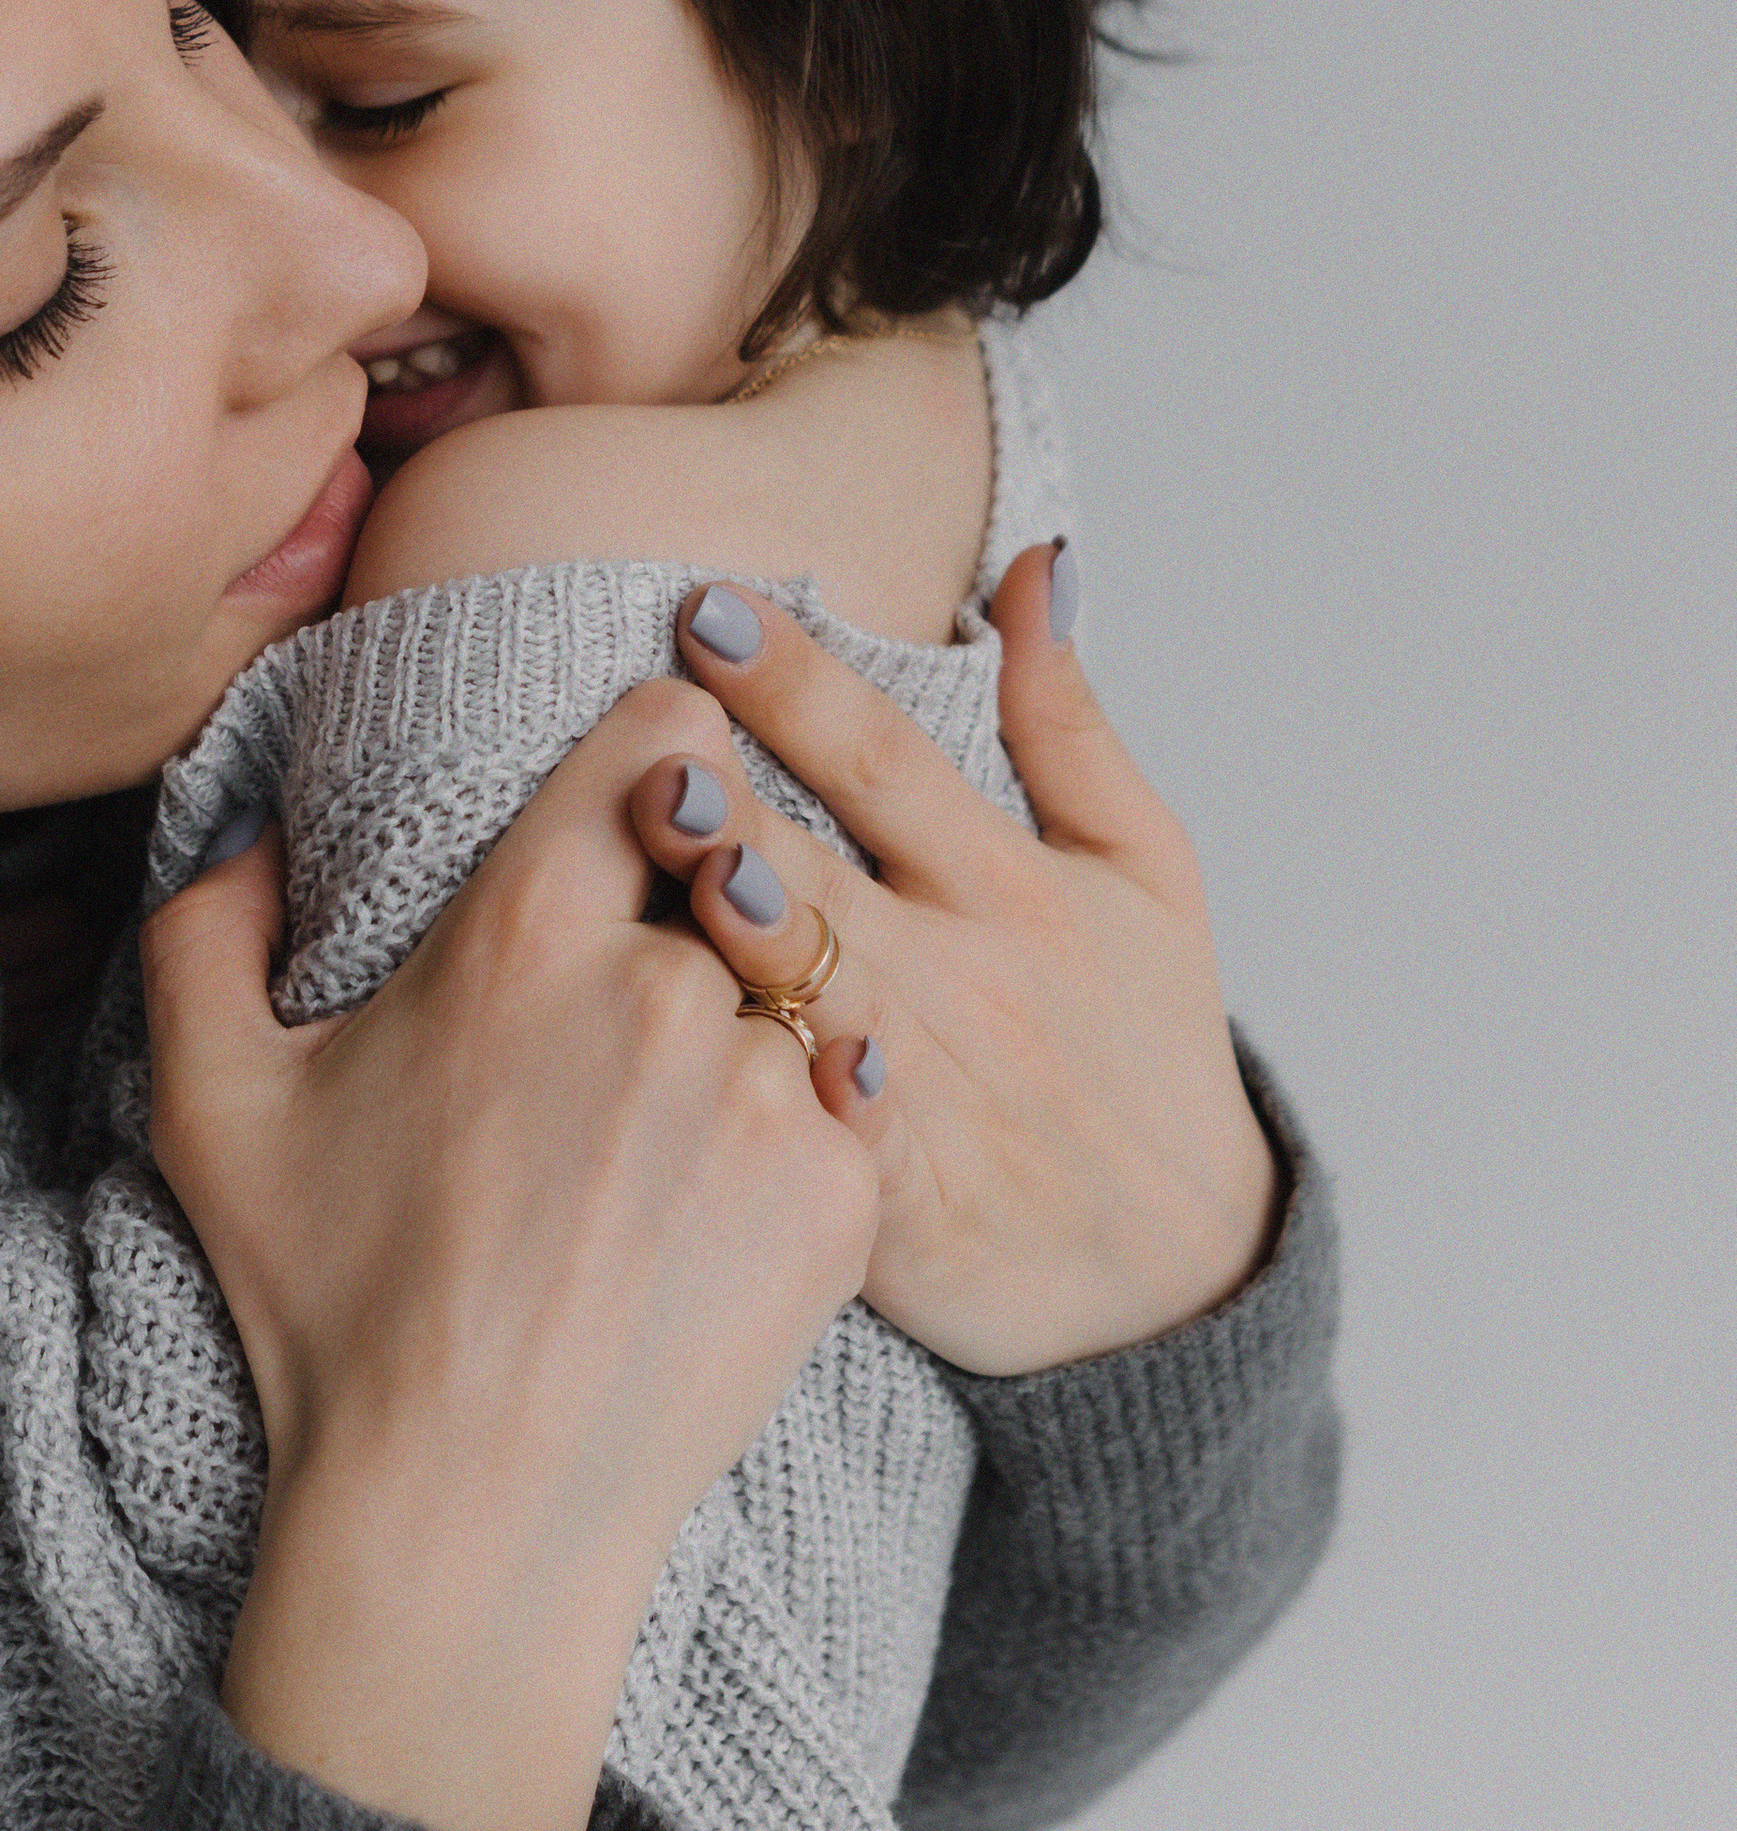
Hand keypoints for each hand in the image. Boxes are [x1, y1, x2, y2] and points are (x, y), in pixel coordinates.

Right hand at [138, 678, 884, 1830]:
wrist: (469, 1514)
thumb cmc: (333, 1311)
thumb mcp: (212, 1107)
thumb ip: (205, 927)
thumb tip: (245, 827)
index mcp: (519, 932)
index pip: (669, 743)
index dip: (668, 766)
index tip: (650, 814)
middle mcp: (661, 987)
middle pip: (742, 873)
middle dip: (700, 917)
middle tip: (640, 1018)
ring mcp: (764, 1090)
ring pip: (806, 987)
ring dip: (758, 1027)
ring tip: (677, 1135)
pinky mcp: (842, 1192)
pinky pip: (855, 1100)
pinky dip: (808, 1131)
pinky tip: (724, 1203)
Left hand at [624, 551, 1280, 1377]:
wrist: (1176, 1269)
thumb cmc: (1139, 1041)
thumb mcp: (1142, 867)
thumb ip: (1067, 719)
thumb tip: (1031, 560)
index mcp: (1008, 879)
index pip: (886, 757)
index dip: (800, 682)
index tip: (707, 607)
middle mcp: (965, 971)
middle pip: (834, 869)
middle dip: (744, 803)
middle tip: (655, 736)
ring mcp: (935, 1086)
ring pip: (822, 995)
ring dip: (749, 927)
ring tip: (675, 858)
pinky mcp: (905, 1203)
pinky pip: (843, 1148)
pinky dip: (806, 1107)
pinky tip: (741, 1061)